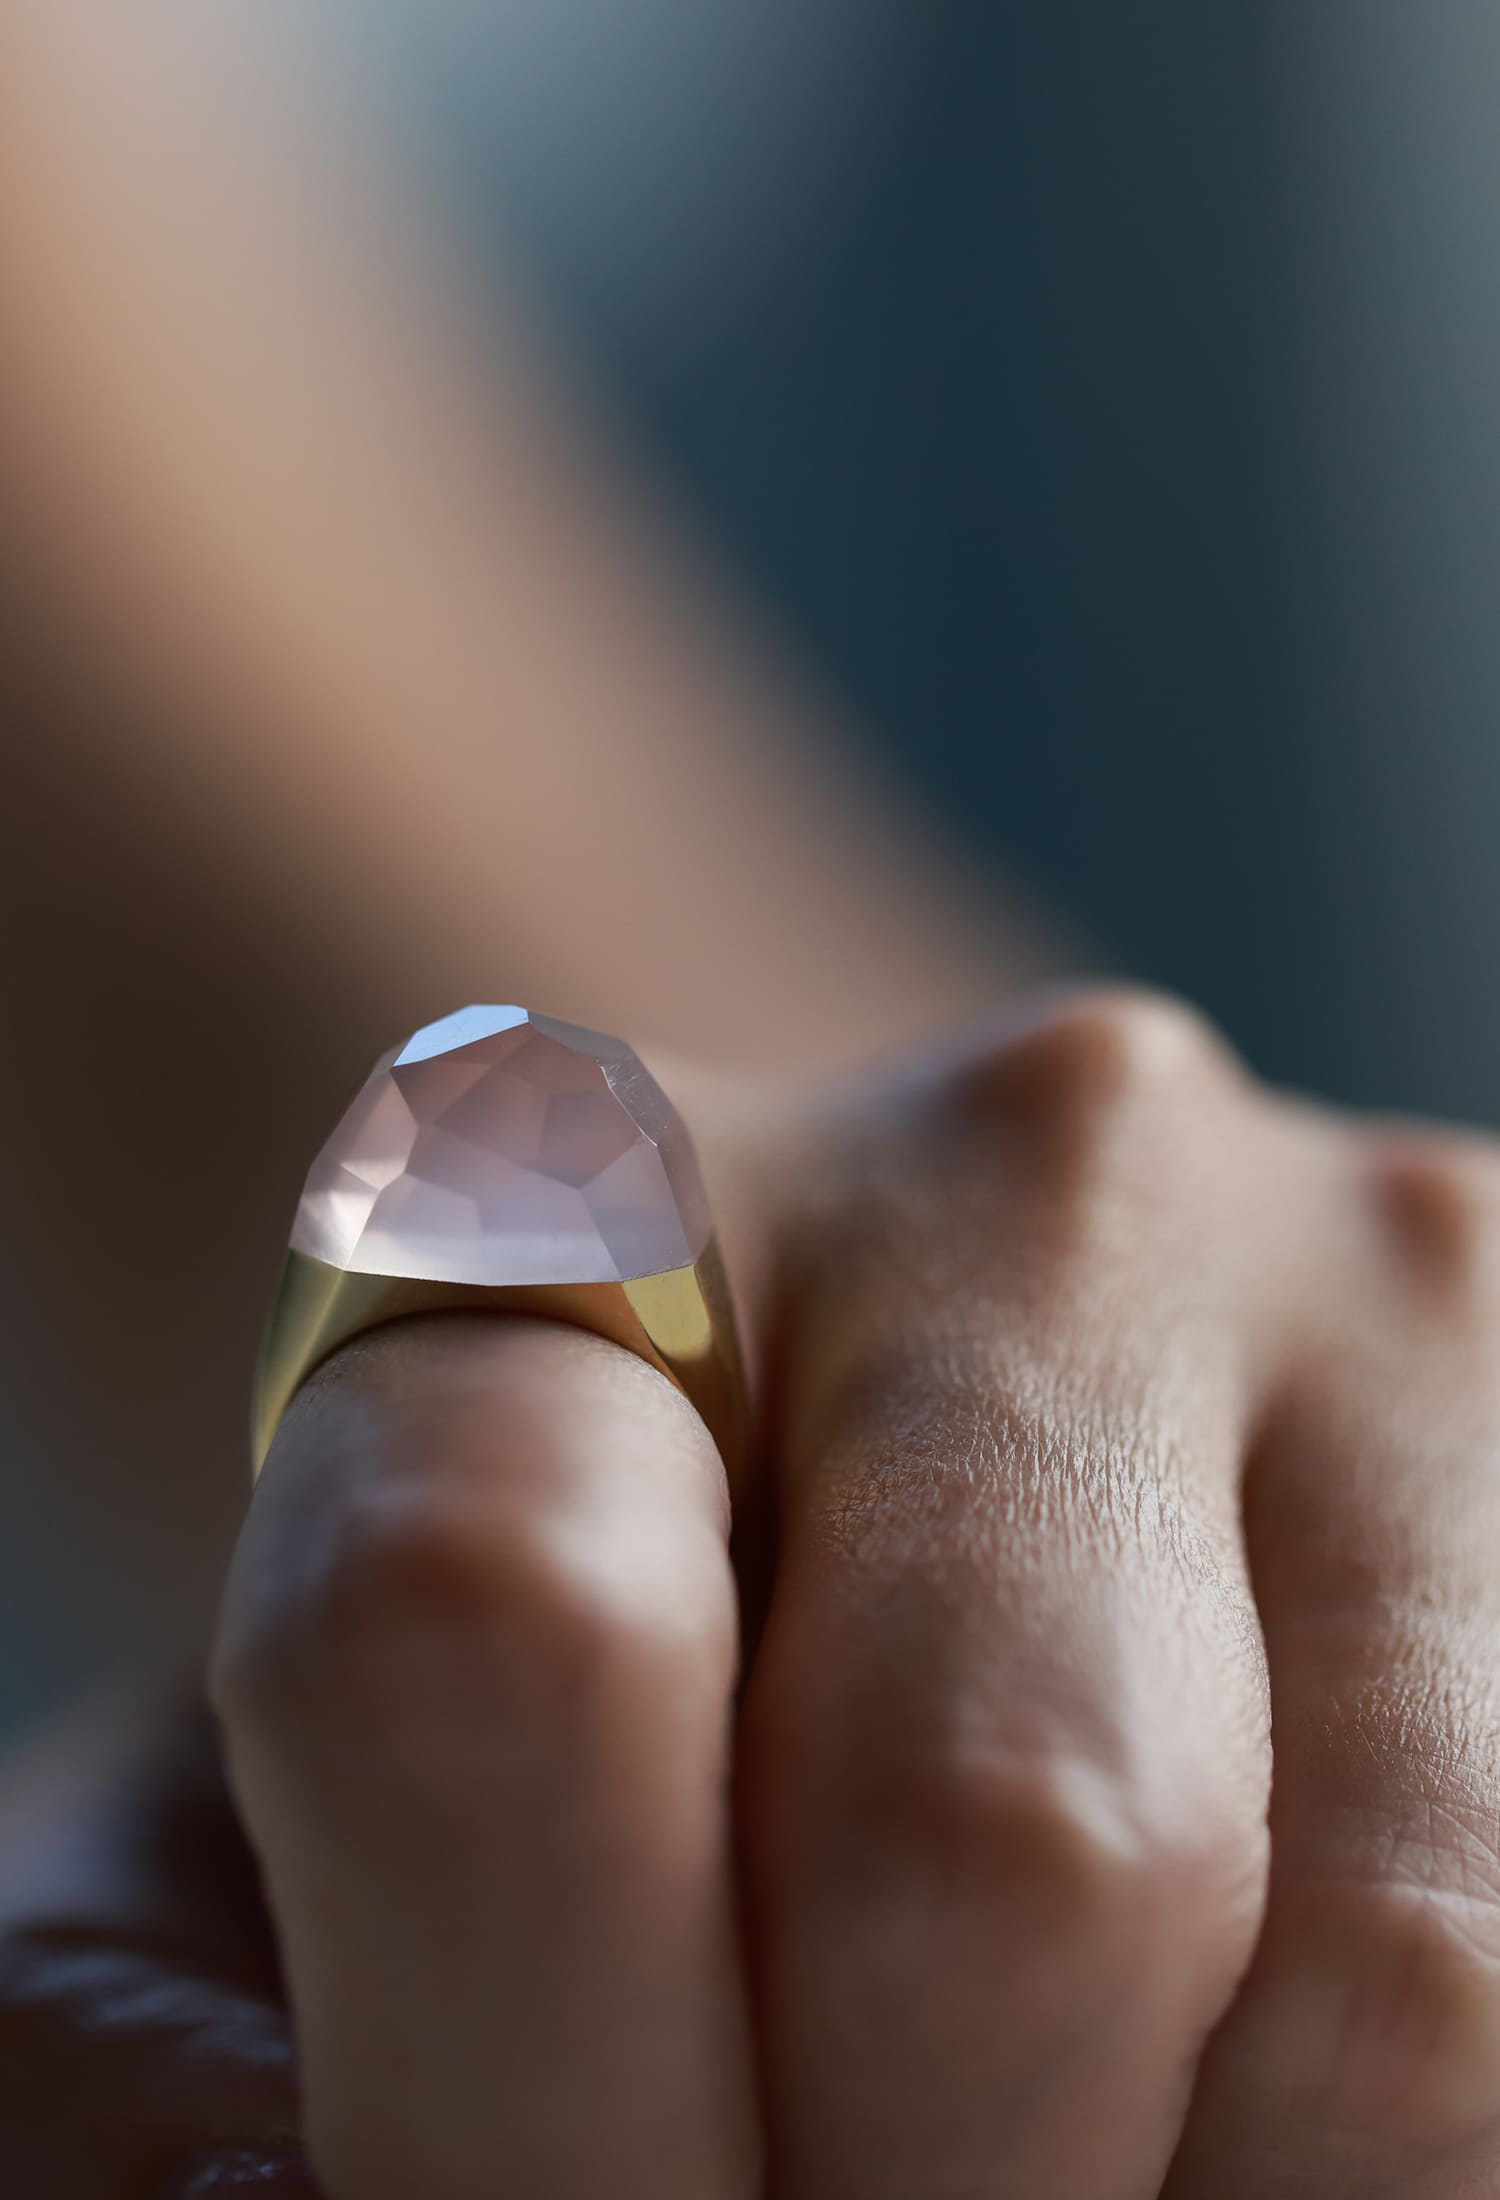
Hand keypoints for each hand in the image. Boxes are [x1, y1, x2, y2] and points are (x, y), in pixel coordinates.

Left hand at [7, 988, 1499, 2195]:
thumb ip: (170, 2086)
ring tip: (1025, 2157)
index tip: (498, 2181)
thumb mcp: (267, 1856)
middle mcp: (1010, 1161)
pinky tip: (1205, 2107)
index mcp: (577, 1186)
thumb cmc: (536, 1719)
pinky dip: (1347, 2173)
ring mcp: (1361, 1273)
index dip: (494, 2054)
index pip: (484, 1620)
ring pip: (1370, 1989)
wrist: (904, 1484)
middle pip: (985, 1845)